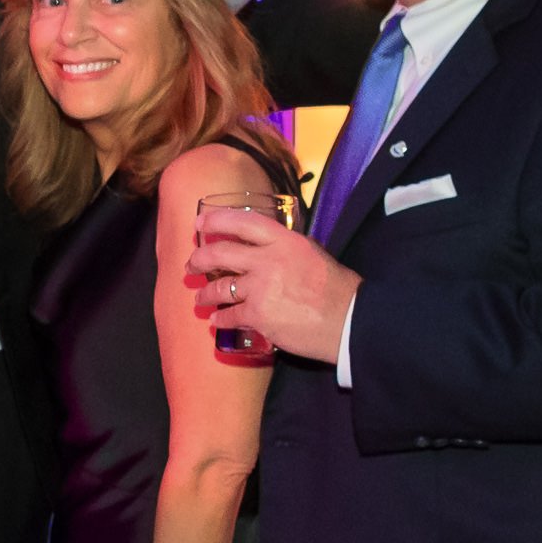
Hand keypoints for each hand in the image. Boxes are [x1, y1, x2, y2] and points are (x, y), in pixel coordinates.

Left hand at [188, 204, 360, 363]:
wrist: (349, 321)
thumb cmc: (337, 289)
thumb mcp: (312, 254)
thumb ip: (287, 248)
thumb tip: (269, 247)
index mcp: (284, 241)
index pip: (242, 223)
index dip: (217, 221)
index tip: (200, 223)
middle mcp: (267, 260)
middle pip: (219, 253)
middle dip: (199, 259)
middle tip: (192, 265)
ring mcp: (260, 288)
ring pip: (219, 287)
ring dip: (205, 294)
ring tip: (200, 298)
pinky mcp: (258, 315)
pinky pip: (229, 316)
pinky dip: (220, 320)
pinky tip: (217, 321)